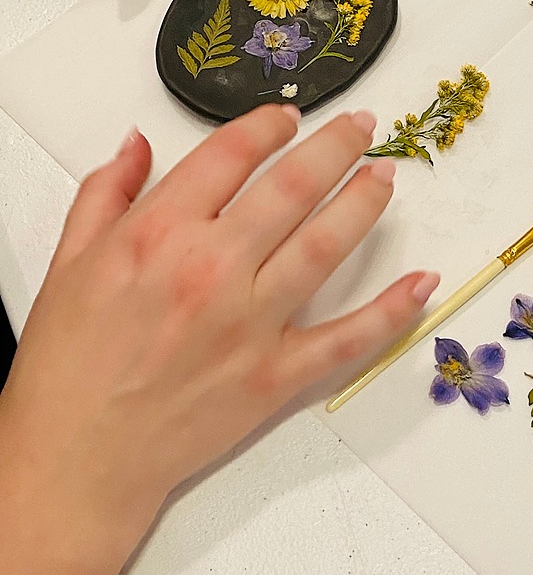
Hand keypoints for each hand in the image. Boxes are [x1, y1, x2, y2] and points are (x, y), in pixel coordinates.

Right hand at [0, 105, 437, 574]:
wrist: (77, 457)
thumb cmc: (69, 363)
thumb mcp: (69, 259)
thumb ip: (107, 191)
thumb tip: (138, 141)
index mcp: (159, 233)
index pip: (233, 153)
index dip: (268, 124)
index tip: (287, 117)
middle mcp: (213, 269)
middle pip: (295, 186)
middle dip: (337, 145)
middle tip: (361, 126)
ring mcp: (252, 323)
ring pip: (328, 244)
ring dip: (366, 201)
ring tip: (385, 174)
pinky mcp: (277, 374)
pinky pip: (349, 337)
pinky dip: (393, 309)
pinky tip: (422, 281)